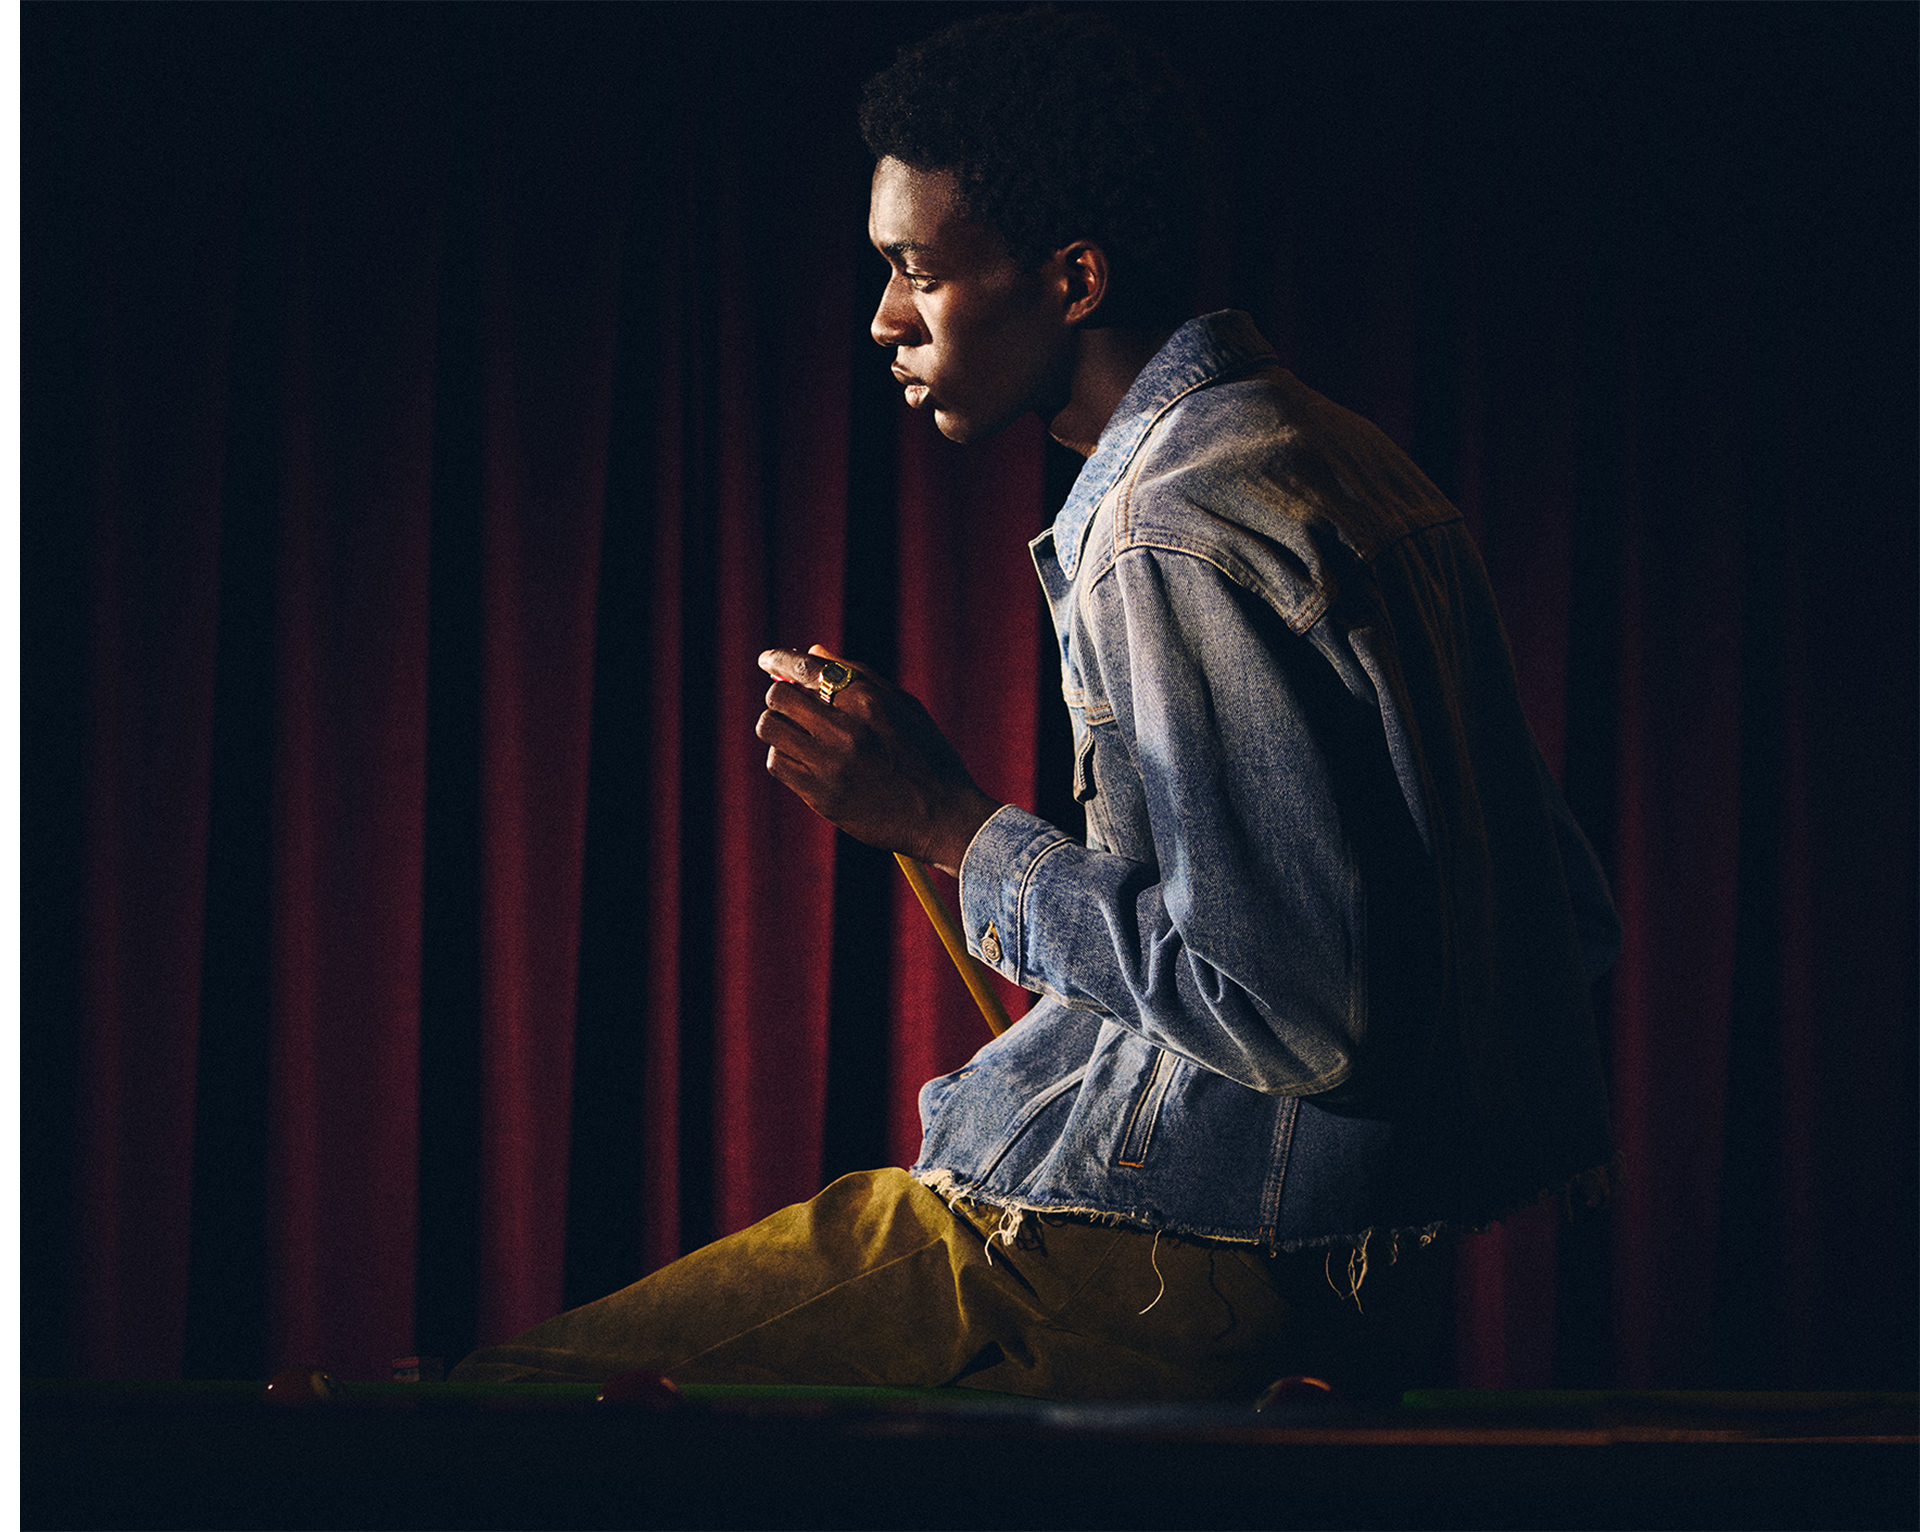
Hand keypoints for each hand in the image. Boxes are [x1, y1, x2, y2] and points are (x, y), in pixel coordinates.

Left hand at [756, 645, 999, 874]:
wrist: (944, 818)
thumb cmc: (929, 757)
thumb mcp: (904, 707)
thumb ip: (860, 675)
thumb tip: (814, 651)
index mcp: (869, 701)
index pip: (808, 668)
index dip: (781, 659)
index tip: (767, 659)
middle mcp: (846, 730)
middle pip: (780, 695)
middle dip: (782, 694)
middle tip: (792, 702)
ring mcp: (830, 765)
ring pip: (770, 728)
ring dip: (778, 724)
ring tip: (797, 732)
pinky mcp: (820, 795)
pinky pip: (777, 763)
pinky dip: (784, 755)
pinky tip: (804, 758)